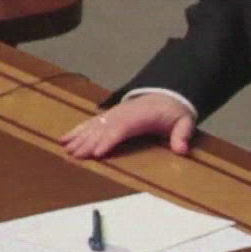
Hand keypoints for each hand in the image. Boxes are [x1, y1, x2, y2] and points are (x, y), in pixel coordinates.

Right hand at [59, 93, 195, 158]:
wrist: (168, 95)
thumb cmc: (175, 113)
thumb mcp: (184, 122)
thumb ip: (183, 135)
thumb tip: (182, 149)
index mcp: (140, 117)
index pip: (121, 129)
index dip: (109, 141)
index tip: (96, 153)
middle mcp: (123, 114)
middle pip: (103, 129)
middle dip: (88, 142)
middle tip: (75, 155)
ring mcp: (114, 113)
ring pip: (94, 125)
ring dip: (79, 136)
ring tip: (65, 148)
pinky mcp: (110, 115)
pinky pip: (91, 122)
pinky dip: (78, 129)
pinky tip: (66, 137)